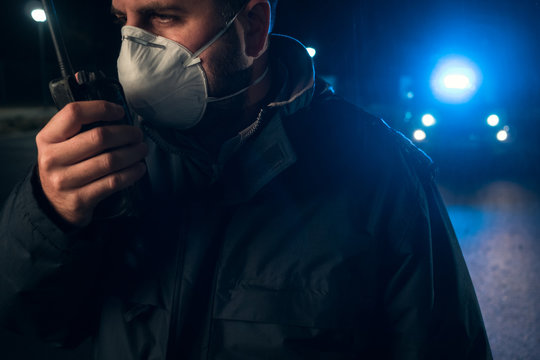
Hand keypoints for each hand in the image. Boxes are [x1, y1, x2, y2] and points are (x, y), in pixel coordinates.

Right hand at [36, 100, 147, 225]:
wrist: (52, 204)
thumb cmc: (64, 166)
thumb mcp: (60, 145)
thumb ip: (80, 129)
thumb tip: (119, 116)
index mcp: (47, 138)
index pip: (74, 113)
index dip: (101, 108)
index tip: (120, 111)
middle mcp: (53, 159)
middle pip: (99, 137)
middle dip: (126, 133)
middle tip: (137, 134)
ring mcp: (65, 181)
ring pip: (110, 161)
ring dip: (133, 153)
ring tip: (141, 149)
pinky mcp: (80, 199)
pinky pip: (114, 182)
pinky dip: (131, 173)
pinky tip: (139, 168)